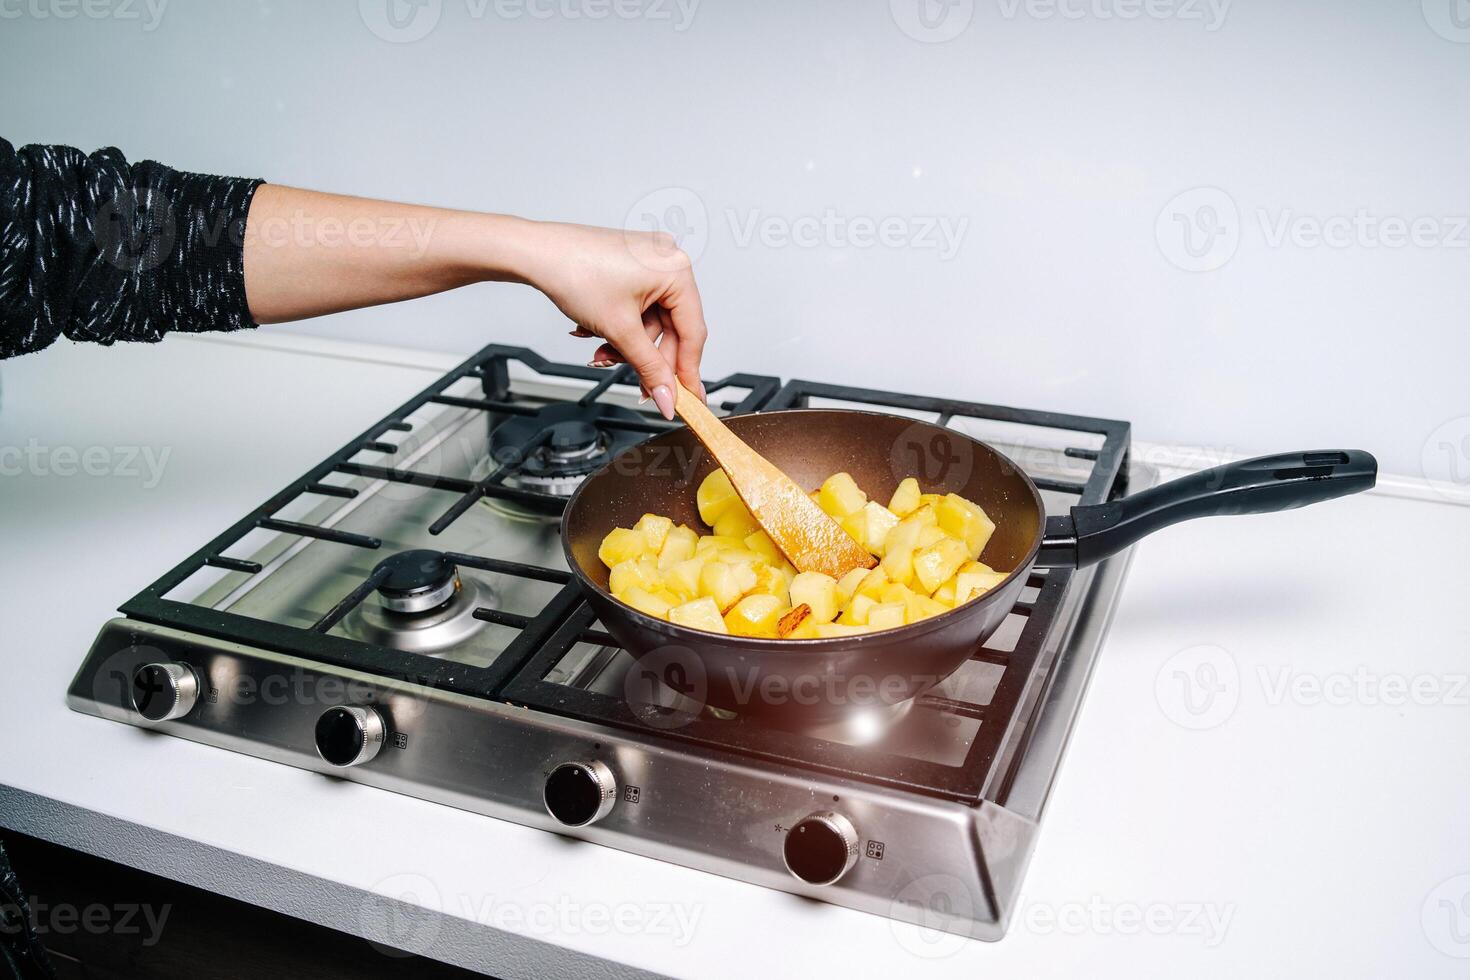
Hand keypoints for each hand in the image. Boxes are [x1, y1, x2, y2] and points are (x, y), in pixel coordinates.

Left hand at [240, 188, 707, 420]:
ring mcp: (628, 258)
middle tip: (637, 390)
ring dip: (623, 346)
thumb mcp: (609, 327)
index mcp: (669, 262)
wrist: (501, 242)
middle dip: (648, 358)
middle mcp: (653, 254)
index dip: (686, 376)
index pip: (696, 332)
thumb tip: (668, 406)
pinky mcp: (603, 265)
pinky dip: (607, 329)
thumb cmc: (553, 269)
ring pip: (643, 322)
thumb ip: (644, 370)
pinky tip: (583, 336)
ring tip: (597, 356)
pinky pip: (621, 309)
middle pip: (672, 327)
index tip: (681, 410)